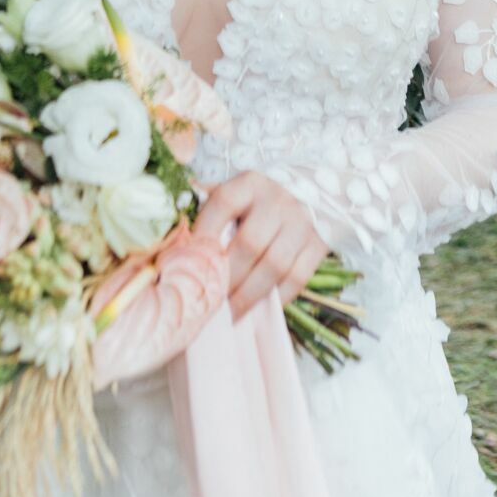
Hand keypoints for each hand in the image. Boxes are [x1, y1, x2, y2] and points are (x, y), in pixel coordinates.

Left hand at [192, 171, 330, 324]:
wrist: (309, 191)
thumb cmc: (258, 200)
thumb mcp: (235, 193)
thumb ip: (209, 208)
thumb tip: (177, 231)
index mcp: (250, 183)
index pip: (223, 203)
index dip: (205, 231)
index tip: (189, 260)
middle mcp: (278, 200)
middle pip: (249, 242)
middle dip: (227, 277)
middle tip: (209, 300)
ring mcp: (301, 222)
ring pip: (274, 265)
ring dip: (249, 295)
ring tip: (229, 313)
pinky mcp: (319, 245)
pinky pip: (297, 278)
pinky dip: (276, 298)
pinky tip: (257, 308)